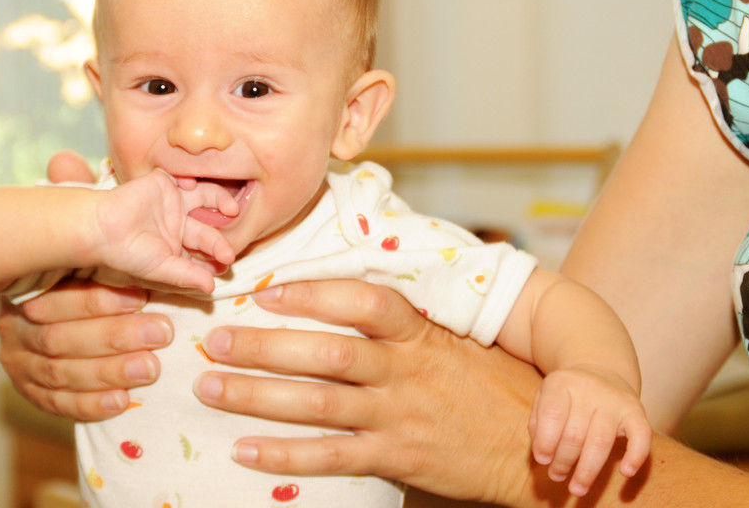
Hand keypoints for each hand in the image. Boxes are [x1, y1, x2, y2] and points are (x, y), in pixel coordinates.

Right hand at [0, 150, 176, 420]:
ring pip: (60, 374)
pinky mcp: (32, 392)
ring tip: (153, 366)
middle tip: (162, 331)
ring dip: (110, 370)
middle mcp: (12, 326)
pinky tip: (125, 401)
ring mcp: (19, 362)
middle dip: (114, 336)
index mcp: (21, 286)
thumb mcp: (74, 228)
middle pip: (58, 338)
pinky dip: (91, 404)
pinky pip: (58, 404)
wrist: (53, 312)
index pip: (52, 297)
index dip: (97, 298)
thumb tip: (66, 159)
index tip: (142, 295)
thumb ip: (73, 199)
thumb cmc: (73, 262)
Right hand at [95, 169, 238, 292]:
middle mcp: (179, 223)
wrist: (100, 229)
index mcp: (178, 245)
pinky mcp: (165, 182)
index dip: (217, 257)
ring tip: (231, 209)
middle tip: (228, 250)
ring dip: (221, 201)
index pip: (205, 251)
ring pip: (206, 198)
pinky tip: (190, 186)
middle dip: (220, 239)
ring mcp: (174, 202)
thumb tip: (212, 289)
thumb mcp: (160, 269)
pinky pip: (186, 176)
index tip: (226, 265)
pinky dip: (193, 179)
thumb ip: (186, 275)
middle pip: (209, 227)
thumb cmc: (126, 254)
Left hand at [190, 279, 543, 504]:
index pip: (363, 302)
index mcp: (420, 335)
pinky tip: (246, 451)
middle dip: (265, 346)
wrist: (536, 448)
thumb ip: (405, 324)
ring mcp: (401, 417)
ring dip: (259, 396)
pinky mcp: (399, 459)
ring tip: (211, 387)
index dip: (312, 293)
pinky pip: (333, 458)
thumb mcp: (456, 341)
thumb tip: (348, 292)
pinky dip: (286, 454)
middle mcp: (406, 372)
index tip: (264, 290)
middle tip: (215, 339)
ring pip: (319, 404)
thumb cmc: (492, 386)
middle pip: (327, 353)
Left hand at [529, 364, 652, 496]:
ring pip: (600, 441)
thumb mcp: (544, 398)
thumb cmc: (567, 396)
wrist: (601, 371)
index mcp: (561, 383)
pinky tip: (625, 473)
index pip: (551, 415)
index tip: (542, 461)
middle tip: (556, 476)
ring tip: (577, 488)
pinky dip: (636, 456)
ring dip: (587, 471)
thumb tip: (542, 455)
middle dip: (563, 462)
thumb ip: (538, 424)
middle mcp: (588, 388)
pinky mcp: (636, 410)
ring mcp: (614, 400)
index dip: (545, 442)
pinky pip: (641, 435)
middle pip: (574, 434)